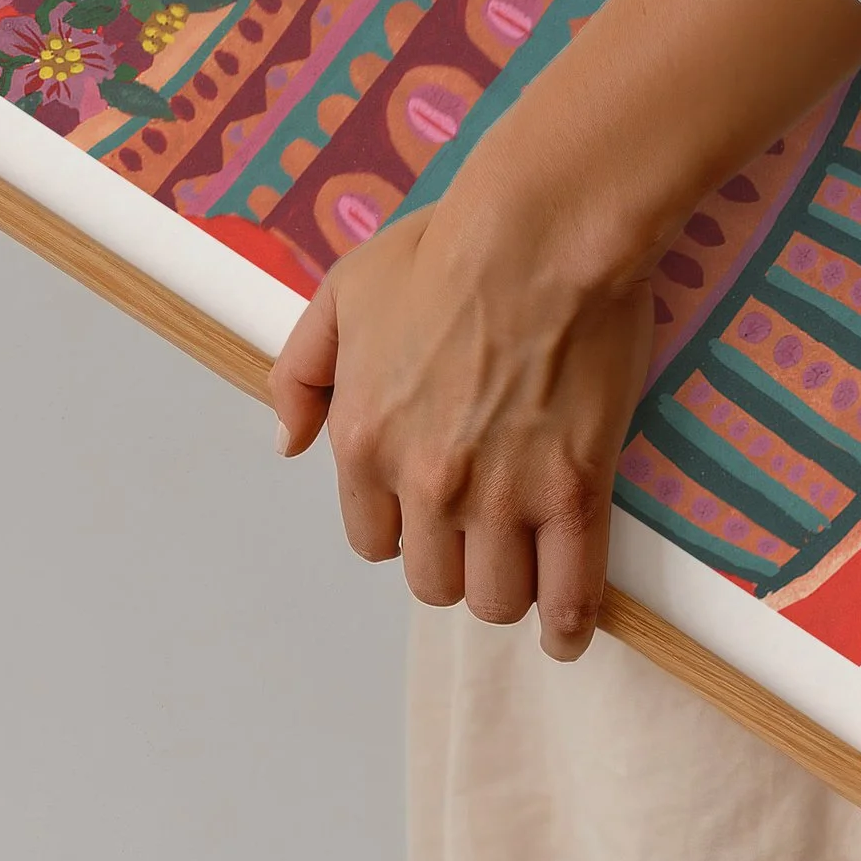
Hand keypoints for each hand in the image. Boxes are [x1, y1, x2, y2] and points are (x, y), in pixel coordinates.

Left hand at [269, 0, 860, 657]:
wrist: (542, 230)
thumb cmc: (445, 249)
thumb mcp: (342, 294)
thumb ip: (299, 375)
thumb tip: (286, 445)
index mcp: (364, 442)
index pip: (371, 539)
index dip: (401, 527)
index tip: (428, 510)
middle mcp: (426, 483)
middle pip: (433, 580)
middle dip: (453, 562)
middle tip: (481, 532)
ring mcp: (503, 494)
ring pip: (496, 597)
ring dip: (508, 591)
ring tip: (525, 572)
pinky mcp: (574, 491)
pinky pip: (570, 588)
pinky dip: (571, 619)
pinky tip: (570, 629)